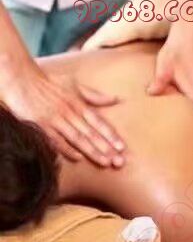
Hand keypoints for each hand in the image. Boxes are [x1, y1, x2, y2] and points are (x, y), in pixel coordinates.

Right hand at [1, 65, 124, 167]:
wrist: (22, 80)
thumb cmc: (50, 84)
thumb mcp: (75, 85)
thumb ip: (95, 96)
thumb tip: (116, 99)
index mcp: (79, 104)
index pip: (98, 122)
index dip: (110, 135)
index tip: (122, 147)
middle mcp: (69, 112)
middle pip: (91, 133)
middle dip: (106, 148)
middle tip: (119, 161)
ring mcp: (55, 119)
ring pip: (77, 138)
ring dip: (92, 151)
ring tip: (105, 162)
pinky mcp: (41, 125)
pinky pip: (56, 140)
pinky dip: (67, 149)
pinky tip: (78, 158)